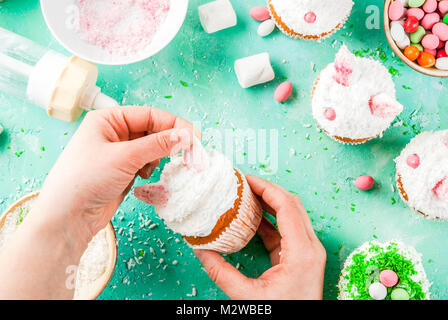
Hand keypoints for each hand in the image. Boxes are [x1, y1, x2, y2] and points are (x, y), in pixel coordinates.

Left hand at [35, 106, 197, 243]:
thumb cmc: (85, 180)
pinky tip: (144, 176)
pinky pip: (146, 162)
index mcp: (108, 119)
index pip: (150, 115)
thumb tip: (186, 135)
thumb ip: (158, 144)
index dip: (174, 124)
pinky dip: (151, 168)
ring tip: (150, 168)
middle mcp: (113, 132)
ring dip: (159, 156)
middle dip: (169, 142)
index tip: (195, 137)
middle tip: (189, 154)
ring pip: (152, 147)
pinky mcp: (122, 170)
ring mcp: (118, 152)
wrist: (68, 217)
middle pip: (153, 130)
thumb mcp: (125, 157)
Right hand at [194, 175, 326, 299]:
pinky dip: (269, 220)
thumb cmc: (282, 315)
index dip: (266, 188)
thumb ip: (221, 272)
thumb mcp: (247, 298)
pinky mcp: (301, 258)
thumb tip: (200, 250)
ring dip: (270, 203)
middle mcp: (310, 248)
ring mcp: (308, 252)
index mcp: (302, 253)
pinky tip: (251, 217)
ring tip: (247, 195)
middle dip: (267, 190)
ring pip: (292, 214)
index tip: (246, 179)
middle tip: (244, 183)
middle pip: (292, 205)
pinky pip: (287, 230)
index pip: (287, 206)